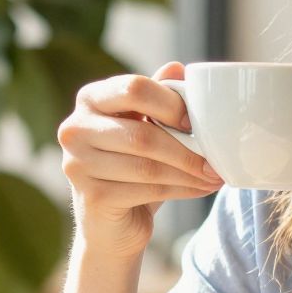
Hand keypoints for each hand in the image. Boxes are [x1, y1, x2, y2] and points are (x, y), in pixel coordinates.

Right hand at [58, 61, 222, 260]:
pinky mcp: (91, 197)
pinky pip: (146, 190)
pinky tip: (199, 189)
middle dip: (186, 149)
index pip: (134, 88)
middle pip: (142, 134)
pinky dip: (181, 190)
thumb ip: (157, 98)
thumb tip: (178, 68)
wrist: (110, 224)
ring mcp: (77, 164)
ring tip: (214, 175)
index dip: (171, 104)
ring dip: (188, 173)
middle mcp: (75, 128)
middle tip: (216, 159)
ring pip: (147, 166)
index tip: (196, 122)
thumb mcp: (145, 127)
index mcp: (90, 99)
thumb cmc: (130, 166)